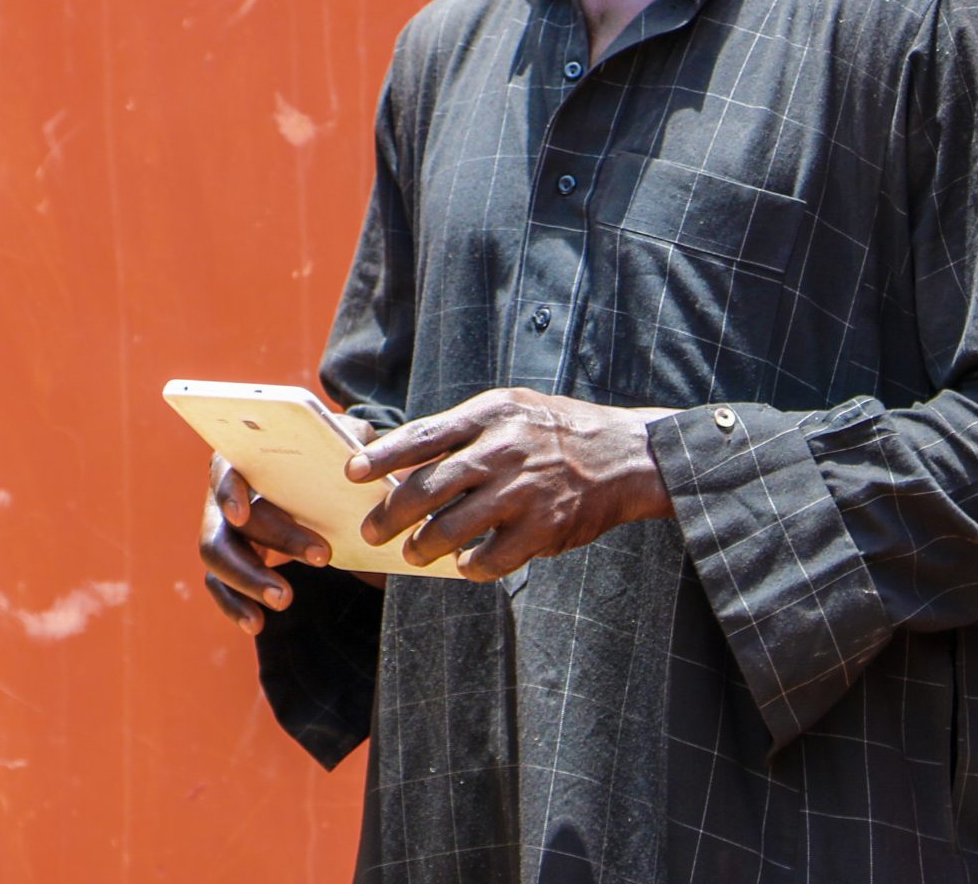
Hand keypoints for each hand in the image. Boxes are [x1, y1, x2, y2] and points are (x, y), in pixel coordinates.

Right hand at [199, 417, 375, 634]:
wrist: (331, 485)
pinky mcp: (234, 562)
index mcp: (244, 459)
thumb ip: (350, 438)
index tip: (242, 514)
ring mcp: (225, 532)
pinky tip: (257, 623)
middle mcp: (226, 495)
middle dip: (273, 541)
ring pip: (218, 559)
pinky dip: (235, 606)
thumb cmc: (331, 455)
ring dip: (248, 581)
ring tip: (285, 599)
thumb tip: (357, 461)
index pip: (224, 471)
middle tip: (322, 557)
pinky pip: (222, 588)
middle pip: (226, 524)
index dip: (228, 491)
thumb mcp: (346, 438)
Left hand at [347, 389, 675, 580]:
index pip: (423, 435)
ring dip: (423, 546)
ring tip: (413, 553)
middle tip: (372, 529)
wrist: (625, 455)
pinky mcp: (543, 528)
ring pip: (451, 529)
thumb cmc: (557, 431)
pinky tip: (465, 566)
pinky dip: (470, 567)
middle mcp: (502, 451)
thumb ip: (465, 432)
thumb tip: (408, 463)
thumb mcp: (511, 410)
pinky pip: (490, 560)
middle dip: (390, 514)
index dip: (383, 455)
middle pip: (427, 488)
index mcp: (490, 416)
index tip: (352, 472)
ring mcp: (522, 491)